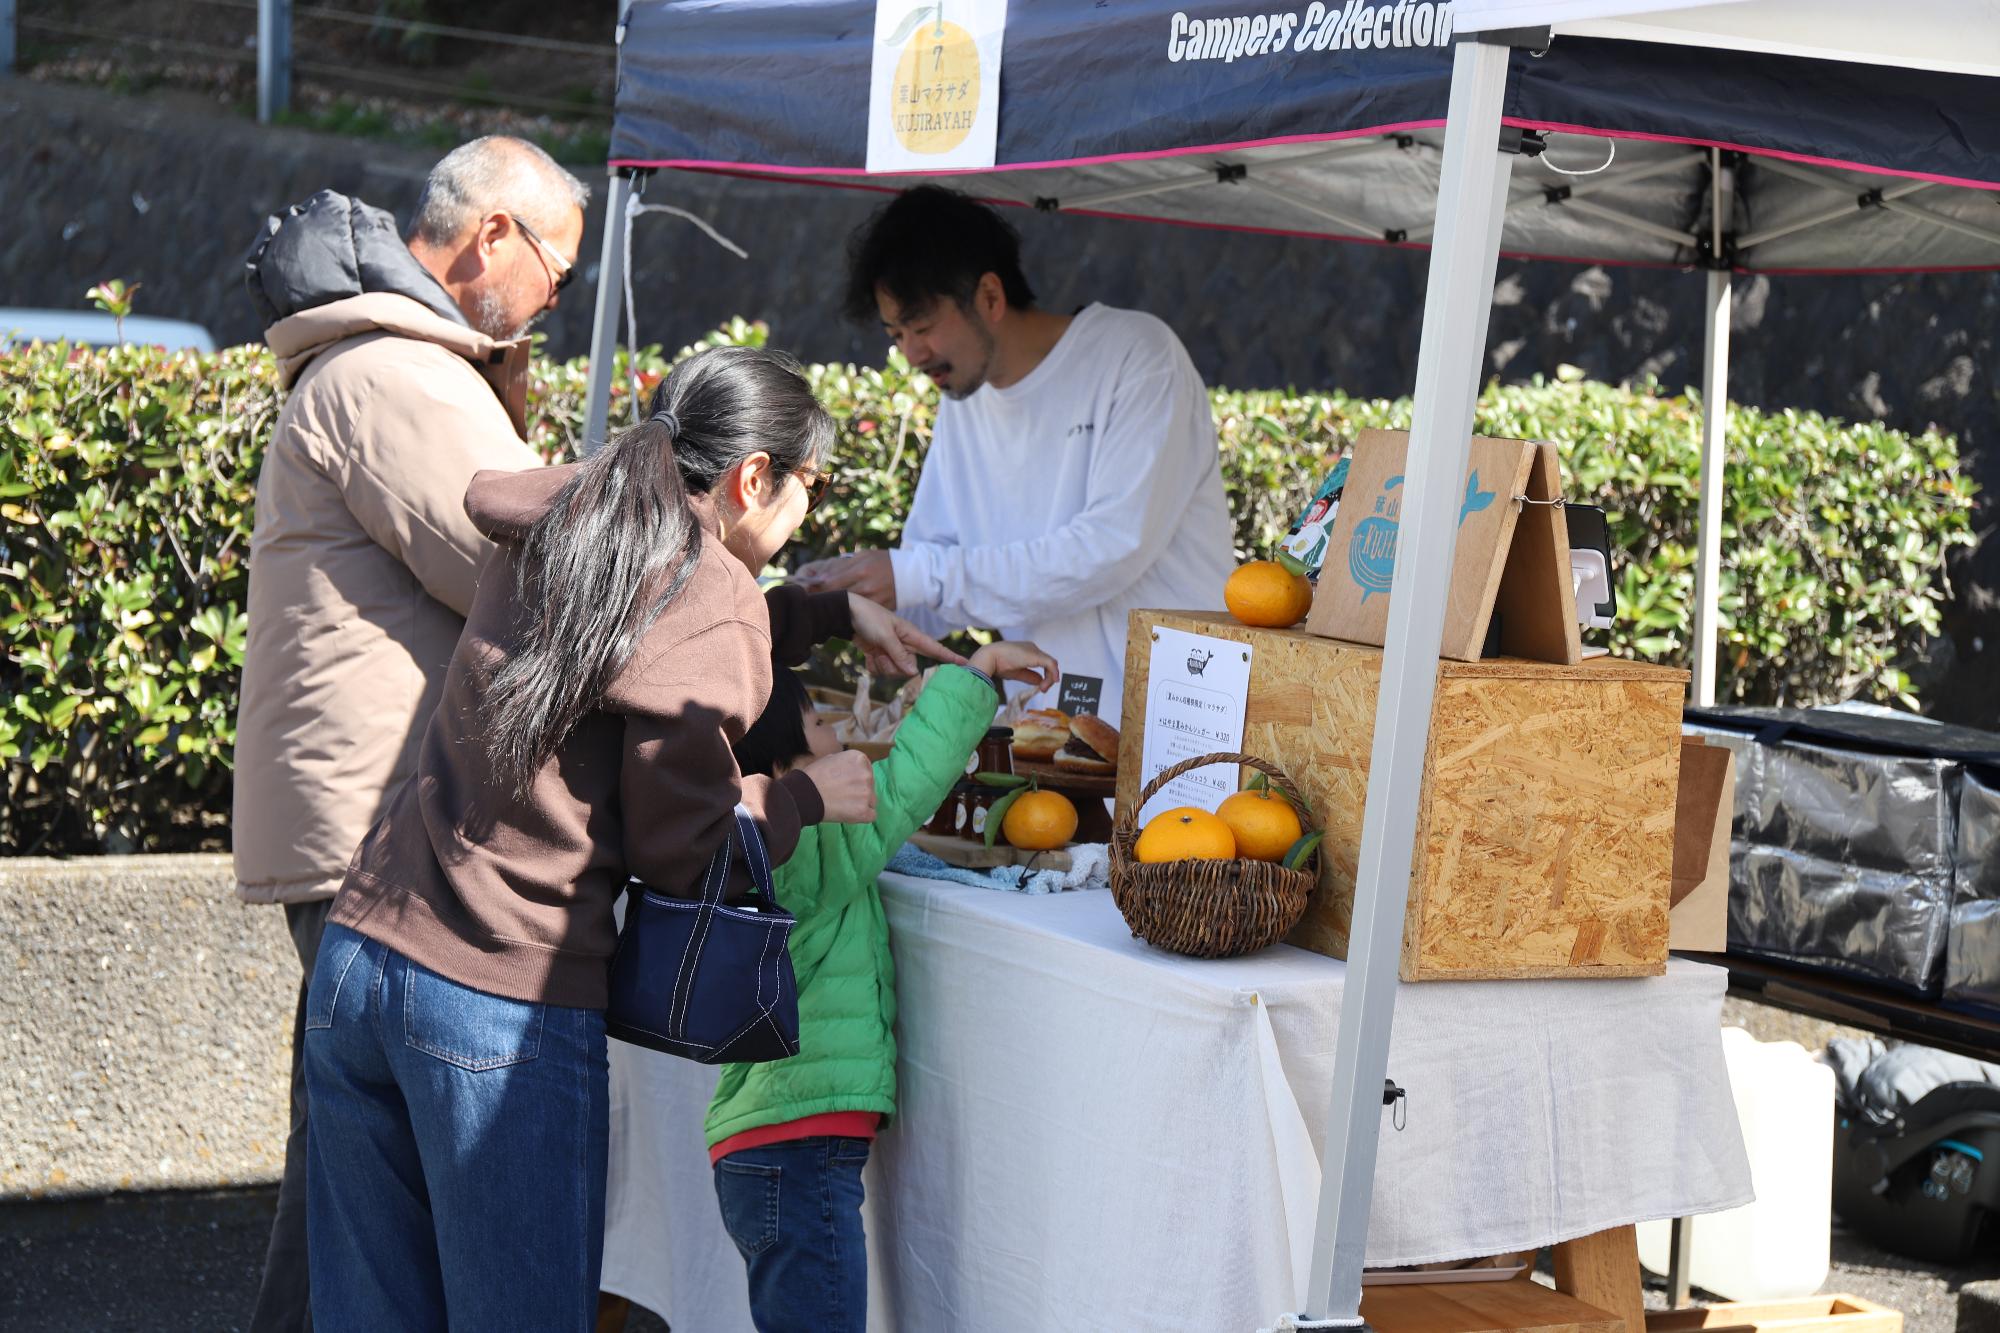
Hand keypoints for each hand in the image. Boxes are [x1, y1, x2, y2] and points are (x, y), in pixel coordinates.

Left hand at [794, 551, 895, 606]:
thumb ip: (839, 566)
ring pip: (844, 609)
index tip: (798, 588)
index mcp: (859, 571)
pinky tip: (837, 611)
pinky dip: (847, 614)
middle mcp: (865, 588)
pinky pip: (858, 615)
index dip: (811, 588)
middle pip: (833, 598)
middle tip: (803, 600)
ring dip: (829, 607)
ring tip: (817, 606)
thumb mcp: (862, 556)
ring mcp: (872, 602)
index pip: (828, 583)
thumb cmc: (883, 562)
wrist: (912, 574)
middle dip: (817, 599)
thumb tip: (815, 575)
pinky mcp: (878, 612)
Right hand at [801, 749, 877, 824]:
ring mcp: (866, 793)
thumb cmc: (813, 776)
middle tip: (841, 795)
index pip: (867, 770)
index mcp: (859, 759)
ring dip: (860, 803)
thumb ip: (846, 763)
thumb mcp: (830, 759)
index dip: (856, 778)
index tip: (845, 783)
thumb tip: (852, 768)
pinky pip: (871, 815)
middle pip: (870, 786)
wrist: (804, 794)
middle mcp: (866, 774)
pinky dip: (861, 816)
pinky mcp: (864, 810)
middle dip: (859, 791)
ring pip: (872, 801)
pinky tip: (848, 813)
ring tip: (842, 804)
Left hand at [846, 592, 967, 676]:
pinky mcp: (880, 657)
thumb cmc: (868, 618)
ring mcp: (892, 652)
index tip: (966, 664)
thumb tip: (913, 672)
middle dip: (894, 664)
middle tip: (881, 651)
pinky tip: (868, 654)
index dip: (950, 657)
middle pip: (908, 667)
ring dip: (881, 664)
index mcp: (911, 635)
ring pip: (894, 672)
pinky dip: (873, 665)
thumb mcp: (885, 635)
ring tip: (873, 650)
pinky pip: (881, 671)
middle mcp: (904, 645)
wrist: (846, 615)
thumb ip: (899, 654)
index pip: (935, 648)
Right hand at [969, 641, 1059, 694]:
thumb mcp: (1016, 673)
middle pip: (1047, 663)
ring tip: (1043, 689)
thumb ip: (1029, 676)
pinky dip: (1053, 673)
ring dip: (1050, 678)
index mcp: (1026, 651)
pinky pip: (1051, 664)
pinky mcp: (1036, 655)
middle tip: (1043, 690)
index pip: (1042, 663)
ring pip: (1050, 664)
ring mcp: (1034, 651)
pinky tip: (1053, 681)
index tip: (1041, 688)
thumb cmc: (998, 664)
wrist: (989, 657)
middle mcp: (1032, 649)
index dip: (1045, 676)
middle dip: (1048, 678)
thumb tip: (1040, 683)